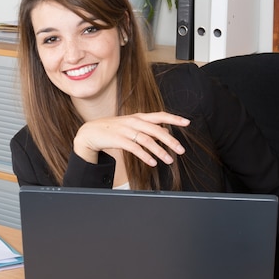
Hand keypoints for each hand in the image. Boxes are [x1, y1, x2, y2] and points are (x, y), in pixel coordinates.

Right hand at [73, 112, 189, 165]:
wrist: (91, 131)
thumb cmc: (114, 129)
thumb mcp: (132, 125)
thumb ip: (148, 128)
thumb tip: (166, 132)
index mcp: (139, 117)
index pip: (160, 115)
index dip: (174, 118)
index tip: (187, 122)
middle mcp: (134, 122)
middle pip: (156, 129)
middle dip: (170, 140)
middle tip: (181, 150)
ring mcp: (126, 130)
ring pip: (147, 140)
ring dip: (160, 151)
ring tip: (169, 160)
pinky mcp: (118, 140)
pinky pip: (135, 148)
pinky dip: (145, 156)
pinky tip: (153, 162)